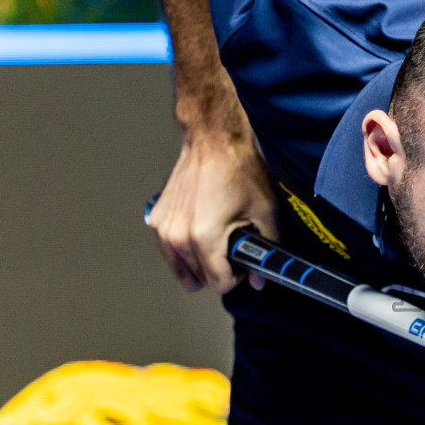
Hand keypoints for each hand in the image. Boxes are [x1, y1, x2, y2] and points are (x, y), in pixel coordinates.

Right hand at [149, 132, 277, 293]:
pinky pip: (169, 250)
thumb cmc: (238, 169)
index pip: (217, 283)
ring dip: (199, 263)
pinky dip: (184, 250)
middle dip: (218, 270)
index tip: (243, 265)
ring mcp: (164, 228)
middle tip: (232, 249)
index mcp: (204, 238)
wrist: (214, 141)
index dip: (236, 278)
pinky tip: (200, 235)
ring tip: (217, 241)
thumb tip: (260, 277)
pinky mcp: (156, 219)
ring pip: (180, 268)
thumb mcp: (266, 212)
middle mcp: (178, 236)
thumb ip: (268, 251)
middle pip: (198, 278)